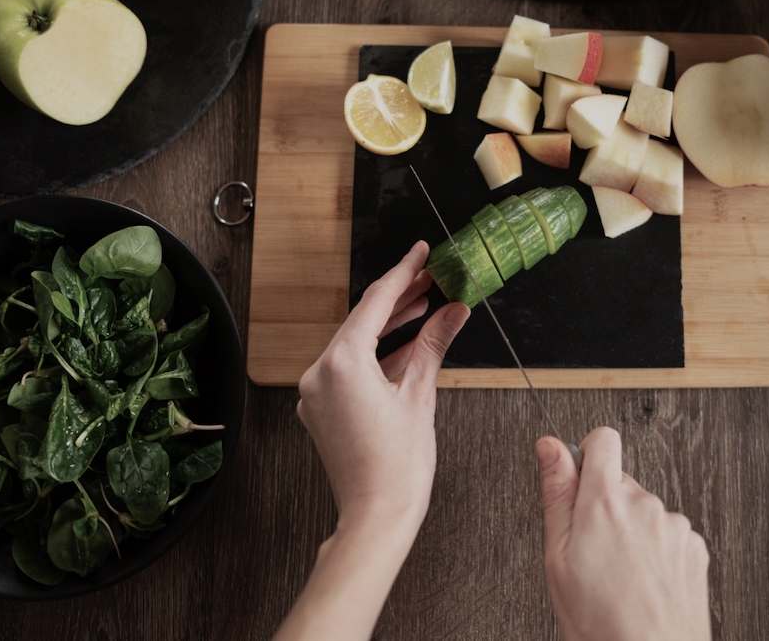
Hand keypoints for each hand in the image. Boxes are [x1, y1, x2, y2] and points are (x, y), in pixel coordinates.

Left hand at [297, 241, 469, 529]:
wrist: (377, 514)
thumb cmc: (397, 467)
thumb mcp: (421, 394)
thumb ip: (434, 344)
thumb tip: (453, 312)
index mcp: (341, 363)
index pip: (375, 303)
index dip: (402, 273)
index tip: (420, 253)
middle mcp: (319, 373)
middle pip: (362, 321)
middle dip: (398, 298)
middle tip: (429, 278)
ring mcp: (315, 392)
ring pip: (354, 343)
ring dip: (388, 326)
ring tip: (423, 307)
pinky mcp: (320, 408)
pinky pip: (347, 368)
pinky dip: (376, 355)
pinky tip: (404, 347)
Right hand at [537, 427, 711, 640]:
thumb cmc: (601, 622)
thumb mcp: (558, 558)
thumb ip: (557, 494)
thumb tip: (550, 448)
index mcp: (605, 502)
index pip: (602, 440)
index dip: (587, 457)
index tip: (579, 481)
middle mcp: (645, 505)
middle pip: (621, 483)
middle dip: (604, 508)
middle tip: (592, 554)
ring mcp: (674, 526)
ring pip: (644, 512)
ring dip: (631, 533)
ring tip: (619, 577)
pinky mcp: (694, 547)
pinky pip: (668, 534)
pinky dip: (655, 552)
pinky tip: (642, 583)